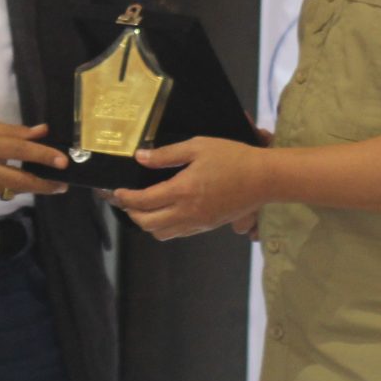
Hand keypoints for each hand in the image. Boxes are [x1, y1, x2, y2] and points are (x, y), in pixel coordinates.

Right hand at [0, 117, 68, 198]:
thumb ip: (12, 131)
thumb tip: (41, 132)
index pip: (20, 151)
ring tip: (41, 180)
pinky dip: (4, 184)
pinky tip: (5, 177)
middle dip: (44, 185)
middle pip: (20, 181)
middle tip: (62, 185)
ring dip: (26, 185)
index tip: (62, 161)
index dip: (43, 156)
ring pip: (9, 189)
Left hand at [111, 136, 268, 239]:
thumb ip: (167, 154)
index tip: (115, 191)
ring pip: (161, 233)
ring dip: (147, 223)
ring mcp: (198, 223)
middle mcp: (187, 212)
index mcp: (183, 190)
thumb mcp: (198, 147)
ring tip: (143, 207)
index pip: (144, 201)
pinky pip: (178, 233)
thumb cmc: (233, 158)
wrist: (264, 179)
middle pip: (148, 223)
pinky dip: (164, 226)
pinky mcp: (207, 226)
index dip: (125, 198)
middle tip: (125, 200)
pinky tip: (165, 211)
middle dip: (131, 213)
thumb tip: (140, 158)